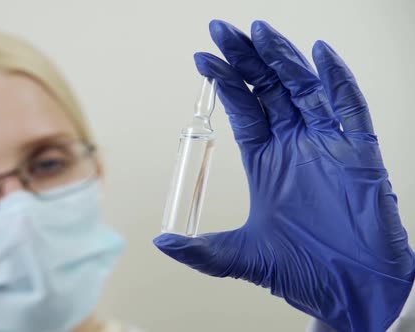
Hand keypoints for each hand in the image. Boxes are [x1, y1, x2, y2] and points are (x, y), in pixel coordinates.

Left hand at [154, 20, 414, 330]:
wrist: (349, 294)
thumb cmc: (300, 273)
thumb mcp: (240, 258)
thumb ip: (201, 251)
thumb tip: (160, 242)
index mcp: (265, 160)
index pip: (243, 109)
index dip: (223, 83)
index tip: (202, 58)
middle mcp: (294, 145)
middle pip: (267, 89)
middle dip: (245, 58)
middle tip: (221, 30)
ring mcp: (327, 145)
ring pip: (303, 89)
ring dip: (282, 58)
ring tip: (258, 31)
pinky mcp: (360, 154)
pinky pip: (350, 108)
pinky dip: (337, 80)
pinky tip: (319, 53)